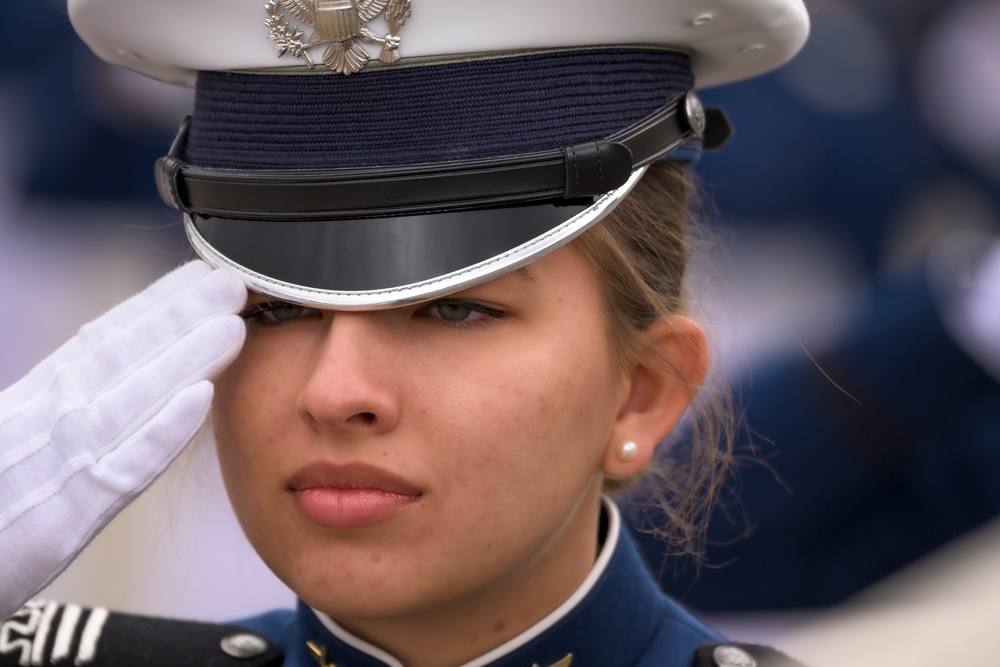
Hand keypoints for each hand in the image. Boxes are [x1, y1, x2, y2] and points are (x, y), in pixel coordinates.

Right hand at [0, 261, 246, 617]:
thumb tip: (114, 364)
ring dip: (186, 359)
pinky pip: (125, 466)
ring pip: (133, 399)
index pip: (105, 340)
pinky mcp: (65, 519)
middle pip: (123, 355)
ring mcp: (61, 465)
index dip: (154, 304)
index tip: (196, 275)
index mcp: (39, 399)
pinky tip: (201, 399)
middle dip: (181, 314)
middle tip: (231, 281)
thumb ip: (62, 402)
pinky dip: (162, 431)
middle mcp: (49, 420)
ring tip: (231, 326)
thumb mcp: (18, 438)